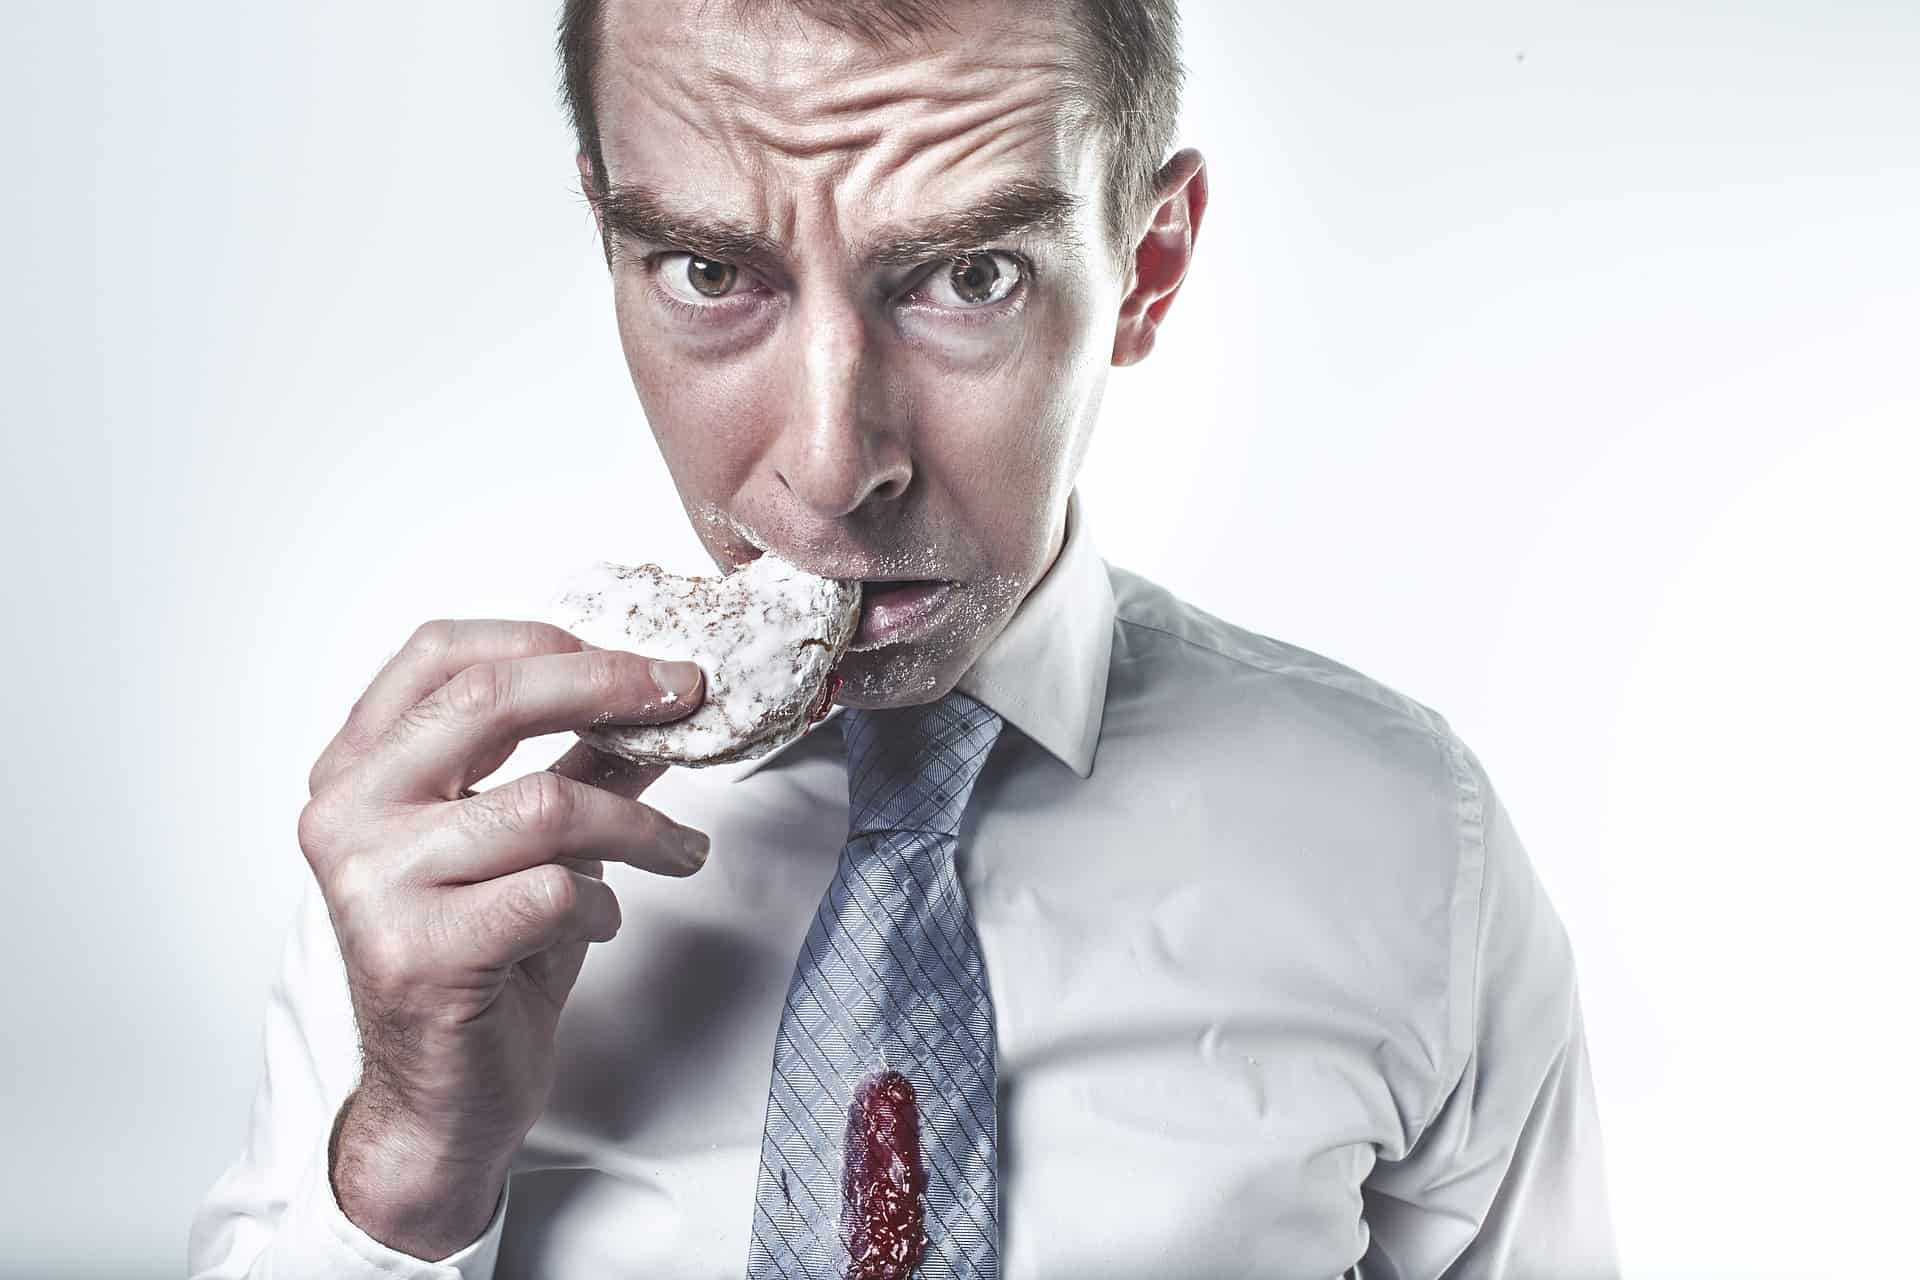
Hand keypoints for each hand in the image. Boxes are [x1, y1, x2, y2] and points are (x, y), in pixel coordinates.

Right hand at [297, 619, 707, 1258]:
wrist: (443, 1098)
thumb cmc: (482, 959)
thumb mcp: (529, 840)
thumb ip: (578, 761)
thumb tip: (657, 692)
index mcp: (355, 769)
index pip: (438, 654)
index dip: (544, 639)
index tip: (633, 660)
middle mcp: (345, 814)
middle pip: (491, 701)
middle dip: (609, 688)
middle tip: (686, 698)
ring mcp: (372, 884)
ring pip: (547, 803)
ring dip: (639, 827)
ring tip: (680, 853)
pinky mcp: (418, 952)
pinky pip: (554, 891)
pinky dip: (602, 905)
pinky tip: (598, 923)